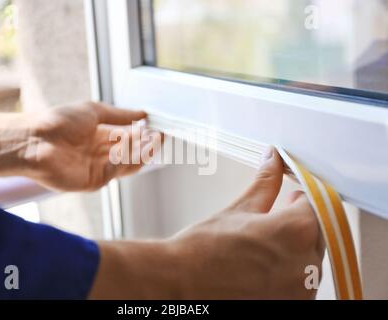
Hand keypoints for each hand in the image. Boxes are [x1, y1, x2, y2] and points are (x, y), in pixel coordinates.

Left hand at [0, 102, 160, 190]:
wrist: (36, 140)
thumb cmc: (58, 122)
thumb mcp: (94, 111)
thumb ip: (120, 115)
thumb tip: (143, 114)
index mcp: (100, 137)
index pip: (128, 138)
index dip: (144, 133)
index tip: (158, 127)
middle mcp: (100, 153)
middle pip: (131, 152)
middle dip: (147, 144)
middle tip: (160, 135)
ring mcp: (98, 169)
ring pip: (127, 163)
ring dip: (141, 153)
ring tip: (153, 141)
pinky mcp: (93, 182)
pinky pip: (116, 172)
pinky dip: (126, 161)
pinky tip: (132, 149)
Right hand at [91, 147, 324, 298]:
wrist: (181, 282)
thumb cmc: (204, 249)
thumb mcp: (240, 209)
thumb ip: (266, 182)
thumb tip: (273, 159)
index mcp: (296, 231)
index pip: (319, 206)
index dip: (305, 198)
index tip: (294, 196)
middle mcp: (305, 265)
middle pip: (318, 234)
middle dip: (300, 223)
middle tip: (276, 218)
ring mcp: (299, 292)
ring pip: (310, 260)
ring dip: (296, 248)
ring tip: (265, 244)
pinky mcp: (290, 305)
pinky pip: (300, 283)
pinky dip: (288, 272)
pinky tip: (264, 265)